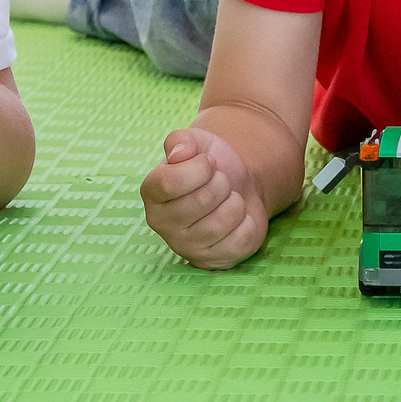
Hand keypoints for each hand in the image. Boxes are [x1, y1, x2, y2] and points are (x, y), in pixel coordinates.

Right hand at [142, 127, 267, 268]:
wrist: (237, 186)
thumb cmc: (211, 165)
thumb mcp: (197, 142)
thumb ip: (182, 140)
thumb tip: (179, 154)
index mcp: (151, 192)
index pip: (170, 182)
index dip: (200, 168)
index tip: (209, 163)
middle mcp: (161, 223)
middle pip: (202, 200)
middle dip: (222, 183)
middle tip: (221, 182)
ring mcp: (186, 247)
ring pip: (225, 219)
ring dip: (236, 202)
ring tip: (228, 200)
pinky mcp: (213, 261)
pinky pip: (242, 238)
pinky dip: (248, 222)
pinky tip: (237, 220)